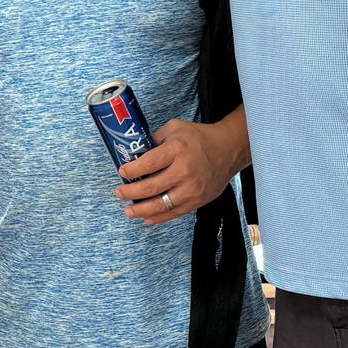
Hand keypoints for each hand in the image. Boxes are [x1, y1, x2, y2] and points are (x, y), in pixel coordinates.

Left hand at [116, 117, 245, 225]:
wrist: (228, 150)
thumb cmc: (199, 138)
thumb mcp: (175, 128)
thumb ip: (155, 139)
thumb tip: (135, 151)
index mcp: (177, 149)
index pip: (149, 163)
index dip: (132, 170)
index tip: (122, 172)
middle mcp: (184, 171)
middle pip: (152, 187)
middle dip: (131, 192)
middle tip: (119, 192)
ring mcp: (192, 188)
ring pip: (162, 204)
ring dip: (142, 210)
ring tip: (128, 211)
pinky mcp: (198, 200)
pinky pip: (175, 213)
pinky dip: (159, 218)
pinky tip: (147, 218)